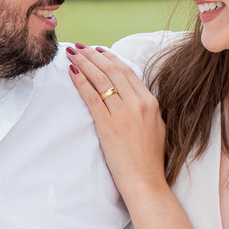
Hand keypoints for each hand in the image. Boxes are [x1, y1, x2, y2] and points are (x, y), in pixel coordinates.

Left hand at [66, 44, 166, 199]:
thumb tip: (134, 97)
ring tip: (73, 53)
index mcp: (151, 103)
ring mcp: (123, 114)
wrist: (145, 181)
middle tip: (81, 46)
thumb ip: (146, 109)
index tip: (99, 51)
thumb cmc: (150, 160)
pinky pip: (92, 97)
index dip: (110, 58)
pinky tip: (72, 71)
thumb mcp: (156, 128)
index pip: (128, 72)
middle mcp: (138, 104)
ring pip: (101, 80)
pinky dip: (81, 82)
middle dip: (94, 55)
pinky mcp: (108, 125)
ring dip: (85, 63)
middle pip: (113, 71)